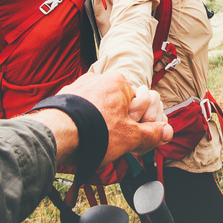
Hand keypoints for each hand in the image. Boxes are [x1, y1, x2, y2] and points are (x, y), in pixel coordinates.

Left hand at [37, 70, 171, 166]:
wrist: (55, 135)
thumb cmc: (95, 132)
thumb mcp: (131, 137)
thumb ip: (152, 134)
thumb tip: (167, 132)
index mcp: (119, 82)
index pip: (142, 102)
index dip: (142, 123)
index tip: (136, 139)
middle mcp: (99, 79)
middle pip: (121, 105)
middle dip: (123, 124)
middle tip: (118, 143)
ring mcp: (80, 87)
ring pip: (101, 108)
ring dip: (104, 125)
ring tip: (98, 143)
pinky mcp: (65, 99)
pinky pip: (83, 111)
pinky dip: (87, 123)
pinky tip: (84, 138)